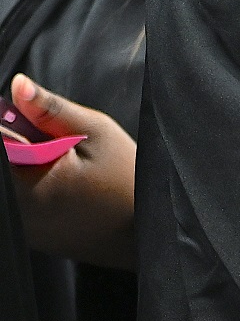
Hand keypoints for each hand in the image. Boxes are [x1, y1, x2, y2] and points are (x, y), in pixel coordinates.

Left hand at [7, 75, 135, 267]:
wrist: (145, 233)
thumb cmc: (127, 180)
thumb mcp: (95, 132)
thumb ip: (49, 109)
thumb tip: (18, 83)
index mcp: (28, 188)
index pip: (1, 143)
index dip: (14, 127)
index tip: (36, 123)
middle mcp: (17, 214)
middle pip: (5, 165)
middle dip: (20, 144)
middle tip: (55, 143)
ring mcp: (22, 230)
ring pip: (12, 182)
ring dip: (26, 164)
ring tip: (62, 164)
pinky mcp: (29, 236)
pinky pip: (20, 200)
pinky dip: (33, 183)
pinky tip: (62, 183)